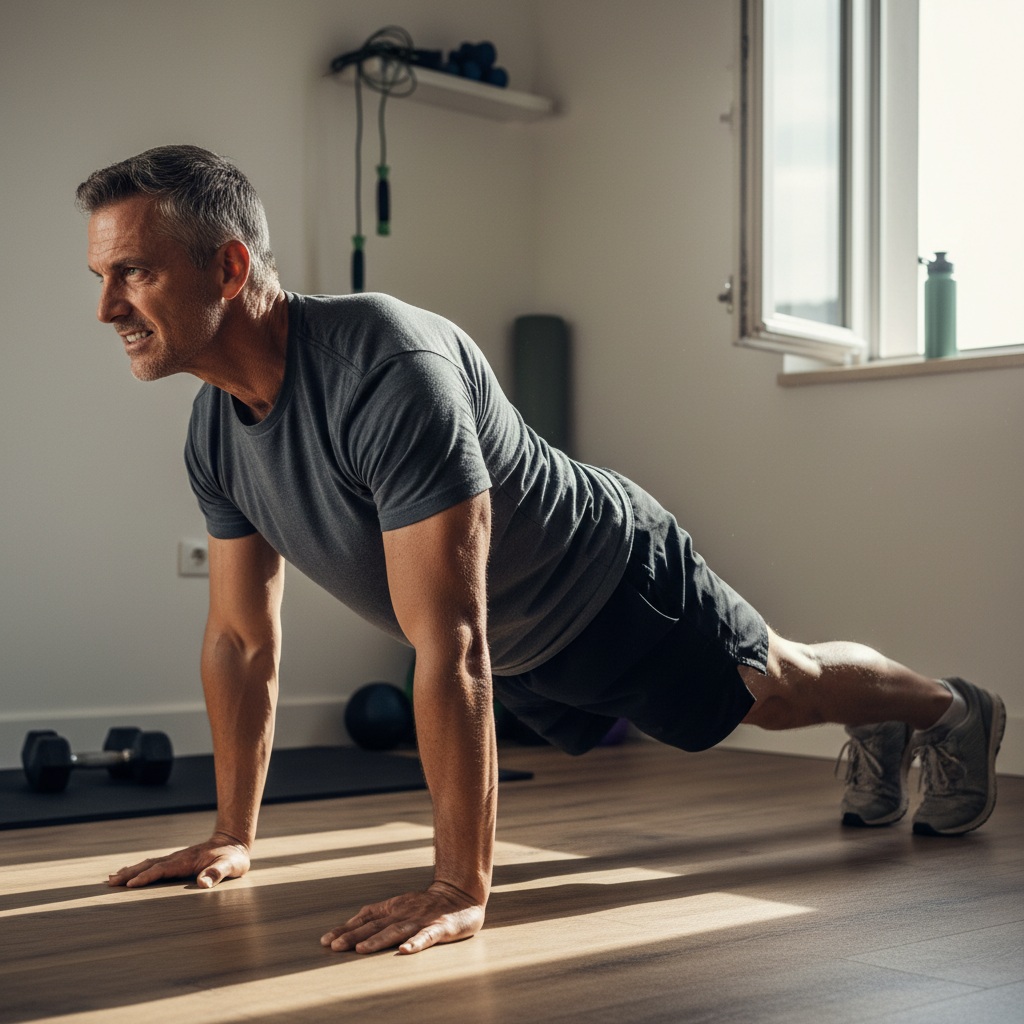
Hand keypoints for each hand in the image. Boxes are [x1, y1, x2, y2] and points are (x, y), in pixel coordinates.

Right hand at [106, 833, 249, 888]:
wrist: (234, 842)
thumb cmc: (233, 856)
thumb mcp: (230, 865)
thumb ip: (218, 872)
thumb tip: (203, 883)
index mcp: (186, 860)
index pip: (162, 868)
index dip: (146, 877)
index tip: (130, 884)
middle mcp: (178, 858)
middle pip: (150, 865)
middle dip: (130, 873)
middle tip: (110, 882)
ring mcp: (176, 859)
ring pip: (149, 864)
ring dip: (131, 870)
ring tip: (112, 878)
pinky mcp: (177, 862)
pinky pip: (154, 865)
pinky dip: (140, 869)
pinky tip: (131, 873)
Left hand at [321, 881, 484, 954]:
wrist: (461, 893)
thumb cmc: (427, 903)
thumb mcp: (400, 905)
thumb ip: (379, 915)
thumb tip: (351, 925)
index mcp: (393, 908)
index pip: (365, 918)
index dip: (345, 929)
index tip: (325, 941)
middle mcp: (404, 913)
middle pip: (375, 926)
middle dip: (353, 936)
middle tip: (334, 947)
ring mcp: (421, 920)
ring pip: (396, 931)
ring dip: (378, 941)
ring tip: (361, 950)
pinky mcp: (440, 927)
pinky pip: (426, 936)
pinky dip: (415, 943)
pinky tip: (404, 951)